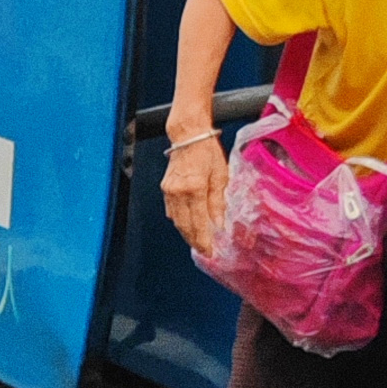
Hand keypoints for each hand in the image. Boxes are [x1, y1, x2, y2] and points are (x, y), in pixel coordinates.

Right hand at [161, 134, 228, 255]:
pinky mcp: (165, 189)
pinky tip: (188, 225)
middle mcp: (179, 192)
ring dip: (187, 233)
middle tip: (204, 251)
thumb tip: (219, 224)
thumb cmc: (207, 151)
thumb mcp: (221, 175)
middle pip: (185, 225)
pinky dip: (180, 221)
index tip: (210, 252)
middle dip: (195, 241)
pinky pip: (171, 211)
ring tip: (197, 242)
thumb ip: (218, 202)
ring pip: (176, 220)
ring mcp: (169, 191)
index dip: (204, 240)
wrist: (188, 135)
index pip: (199, 223)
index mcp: (195, 188)